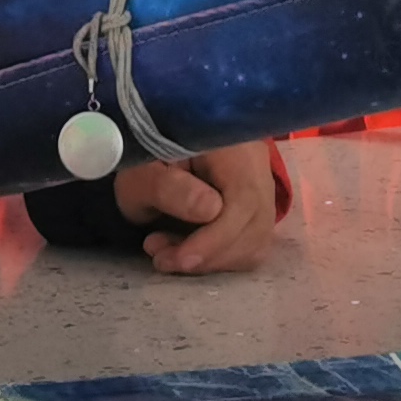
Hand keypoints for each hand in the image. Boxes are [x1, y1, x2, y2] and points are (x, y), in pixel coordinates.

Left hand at [119, 138, 283, 273]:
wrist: (148, 145)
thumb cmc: (141, 157)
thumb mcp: (139, 171)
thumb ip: (167, 188)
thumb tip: (211, 211)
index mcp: (230, 141)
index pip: (243, 199)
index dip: (216, 239)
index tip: (180, 259)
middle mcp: (256, 159)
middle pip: (255, 222)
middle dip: (210, 254)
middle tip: (164, 258)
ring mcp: (261, 181)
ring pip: (257, 237)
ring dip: (214, 258)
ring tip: (169, 252)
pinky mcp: (257, 202)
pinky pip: (253, 240)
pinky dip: (223, 255)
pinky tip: (189, 251)